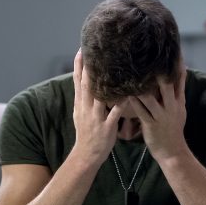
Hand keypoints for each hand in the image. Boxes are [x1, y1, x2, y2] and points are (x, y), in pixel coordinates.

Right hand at [72, 49, 125, 165]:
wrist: (86, 155)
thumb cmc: (86, 133)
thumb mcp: (79, 113)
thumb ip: (83, 98)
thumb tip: (83, 82)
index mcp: (80, 104)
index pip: (77, 81)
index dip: (79, 65)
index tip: (81, 49)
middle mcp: (86, 108)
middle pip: (87, 85)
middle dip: (90, 67)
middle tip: (95, 51)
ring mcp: (96, 117)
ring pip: (100, 96)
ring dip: (104, 82)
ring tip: (112, 66)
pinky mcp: (106, 127)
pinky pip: (115, 113)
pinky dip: (121, 104)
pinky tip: (128, 95)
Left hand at [129, 65, 188, 162]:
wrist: (172, 152)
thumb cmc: (173, 130)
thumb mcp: (180, 111)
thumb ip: (178, 94)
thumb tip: (180, 76)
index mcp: (179, 102)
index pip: (180, 80)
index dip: (177, 65)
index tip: (173, 50)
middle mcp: (172, 107)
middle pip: (167, 85)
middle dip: (158, 71)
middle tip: (147, 56)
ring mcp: (162, 116)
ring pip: (150, 97)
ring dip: (140, 86)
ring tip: (130, 73)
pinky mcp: (151, 124)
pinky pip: (141, 111)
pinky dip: (133, 102)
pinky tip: (125, 93)